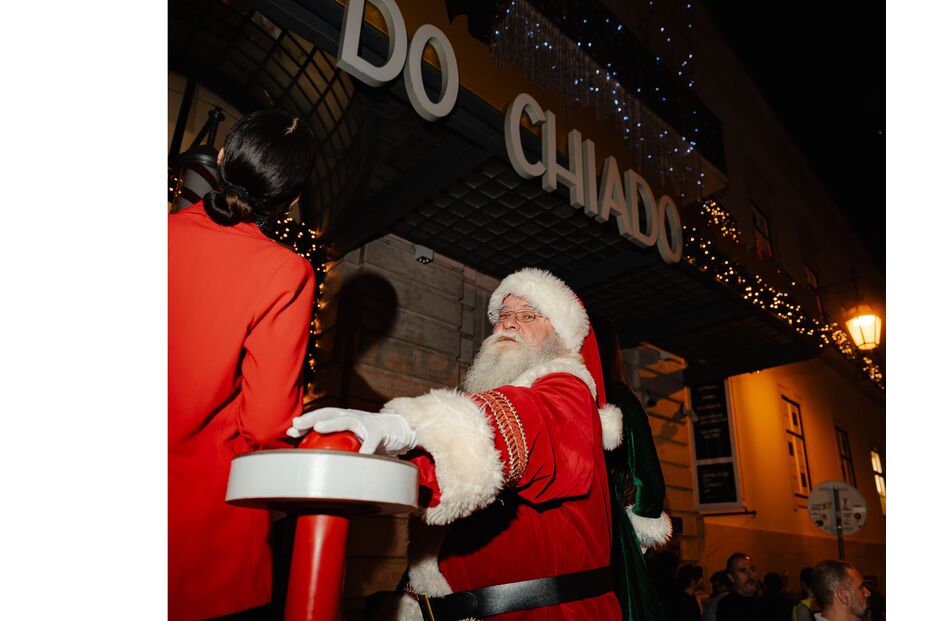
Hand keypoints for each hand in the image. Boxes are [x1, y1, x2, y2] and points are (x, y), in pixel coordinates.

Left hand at [287, 407, 416, 455]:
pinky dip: (365, 448)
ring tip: (319, 428)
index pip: (322, 416)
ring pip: (348, 419)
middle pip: (330, 412)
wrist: (401, 431)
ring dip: (332, 423)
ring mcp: (367, 422)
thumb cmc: (373, 437)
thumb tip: (318, 461)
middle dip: (312, 417)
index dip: (307, 421)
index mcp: (345, 417)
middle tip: (297, 425)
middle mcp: (354, 416)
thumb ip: (340, 444)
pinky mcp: (380, 431)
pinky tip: (358, 457)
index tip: (291, 431)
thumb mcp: (354, 439)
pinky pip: (372, 440)